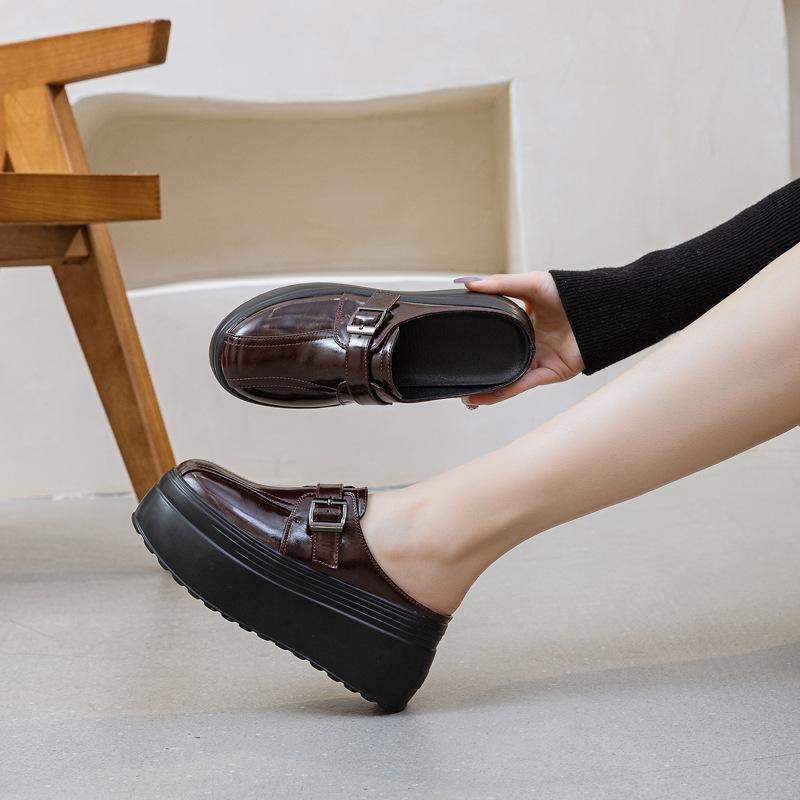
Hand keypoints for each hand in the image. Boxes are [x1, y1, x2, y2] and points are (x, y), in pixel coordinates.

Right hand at [457, 272, 583, 404]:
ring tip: (466, 394)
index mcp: (525, 322)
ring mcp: (540, 358)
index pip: (498, 334)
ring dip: (489, 388)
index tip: (459, 344)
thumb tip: (468, 284)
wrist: (601, 308)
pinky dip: (504, 391)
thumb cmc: (571, 293)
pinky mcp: (550, 372)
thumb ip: (500, 284)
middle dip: (482, 371)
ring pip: (509, 377)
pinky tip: (485, 396)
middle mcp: (532, 342)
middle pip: (502, 360)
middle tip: (459, 376)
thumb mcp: (530, 283)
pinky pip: (523, 385)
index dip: (479, 340)